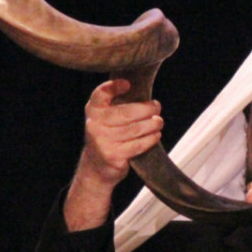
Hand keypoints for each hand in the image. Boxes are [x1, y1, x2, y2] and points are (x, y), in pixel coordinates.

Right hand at [64, 79, 162, 230]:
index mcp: (93, 110)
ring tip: (159, 122)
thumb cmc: (107, 137)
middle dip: (146, 109)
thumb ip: (116, 104)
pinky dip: (150, 139)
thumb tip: (144, 94)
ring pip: (135, 129)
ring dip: (152, 125)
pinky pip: (138, 145)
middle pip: (126, 113)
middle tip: (157, 107)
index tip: (128, 84)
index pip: (101, 94)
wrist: (95, 167)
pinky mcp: (113, 156)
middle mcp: (94, 124)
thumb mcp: (104, 118)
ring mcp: (103, 141)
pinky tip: (156, 135)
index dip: (114, 87)